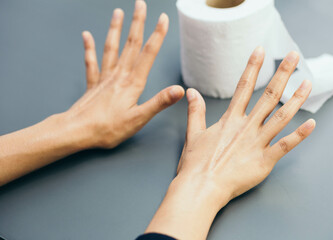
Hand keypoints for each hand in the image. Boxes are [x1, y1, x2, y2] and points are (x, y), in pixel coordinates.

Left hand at [66, 1, 183, 148]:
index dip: (157, 35)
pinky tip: (87, 36)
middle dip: (137, 23)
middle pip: (130, 44)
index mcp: (132, 83)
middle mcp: (119, 76)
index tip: (163, 19)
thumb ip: (159, 102)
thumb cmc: (108, 128)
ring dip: (115, 29)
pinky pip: (91, 62)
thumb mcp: (139, 118)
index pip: (148, 54)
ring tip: (118, 12)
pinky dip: (89, 48)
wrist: (78, 131)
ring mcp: (104, 78)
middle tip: (140, 4)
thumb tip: (179, 90)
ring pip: (111, 48)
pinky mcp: (93, 84)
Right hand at [145, 47, 315, 239]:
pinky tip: (312, 124)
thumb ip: (196, 111)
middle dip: (283, 74)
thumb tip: (191, 93)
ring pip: (282, 117)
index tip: (260, 51)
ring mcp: (257, 143)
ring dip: (297, 99)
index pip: (244, 86)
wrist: (200, 188)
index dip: (253, 67)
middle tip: (294, 56)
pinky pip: (285, 145)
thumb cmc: (196, 164)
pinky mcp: (264, 161)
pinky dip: (300, 135)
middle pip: (269, 96)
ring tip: (308, 84)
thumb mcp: (193, 134)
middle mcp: (246, 127)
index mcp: (230, 120)